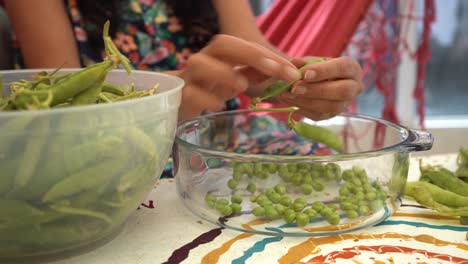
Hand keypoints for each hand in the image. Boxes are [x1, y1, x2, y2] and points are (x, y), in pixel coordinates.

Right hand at [177, 34, 300, 120]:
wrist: (175, 106)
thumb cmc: (208, 91)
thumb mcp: (234, 81)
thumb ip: (255, 74)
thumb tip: (285, 71)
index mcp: (218, 55)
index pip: (245, 46)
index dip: (269, 56)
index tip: (292, 72)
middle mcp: (203, 60)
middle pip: (222, 44)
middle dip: (251, 54)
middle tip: (275, 70)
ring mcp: (188, 78)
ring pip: (200, 64)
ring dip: (224, 73)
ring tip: (242, 86)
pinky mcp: (179, 98)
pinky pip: (191, 94)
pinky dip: (207, 99)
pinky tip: (219, 105)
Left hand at [277, 57, 363, 119]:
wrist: (311, 83)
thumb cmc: (314, 68)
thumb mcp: (309, 61)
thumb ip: (303, 62)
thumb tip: (295, 63)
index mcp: (352, 68)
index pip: (343, 68)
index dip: (324, 71)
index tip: (305, 74)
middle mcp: (354, 87)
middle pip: (343, 91)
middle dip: (317, 90)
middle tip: (295, 88)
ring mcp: (344, 104)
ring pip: (332, 106)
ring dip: (308, 101)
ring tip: (288, 95)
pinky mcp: (331, 115)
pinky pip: (319, 115)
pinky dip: (303, 108)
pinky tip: (290, 101)